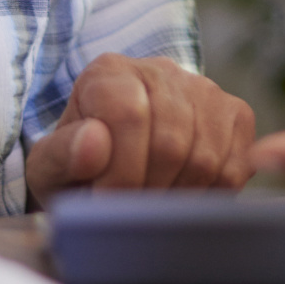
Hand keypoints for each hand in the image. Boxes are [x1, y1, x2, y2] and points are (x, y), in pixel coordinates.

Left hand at [25, 54, 256, 205]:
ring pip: (204, 156)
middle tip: (128, 212)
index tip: (104, 202)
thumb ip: (60, 156)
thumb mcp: (49, 169)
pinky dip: (206, 196)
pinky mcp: (235, 114)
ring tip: (150, 206)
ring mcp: (204, 89)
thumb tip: (94, 142)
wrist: (110, 169)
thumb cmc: (76, 170)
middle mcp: (160, 70)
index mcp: (108, 73)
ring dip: (175, 198)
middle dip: (147, 191)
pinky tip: (178, 197)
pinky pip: (233, 167)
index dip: (120, 172)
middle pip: (170, 140)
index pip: (129, 114)